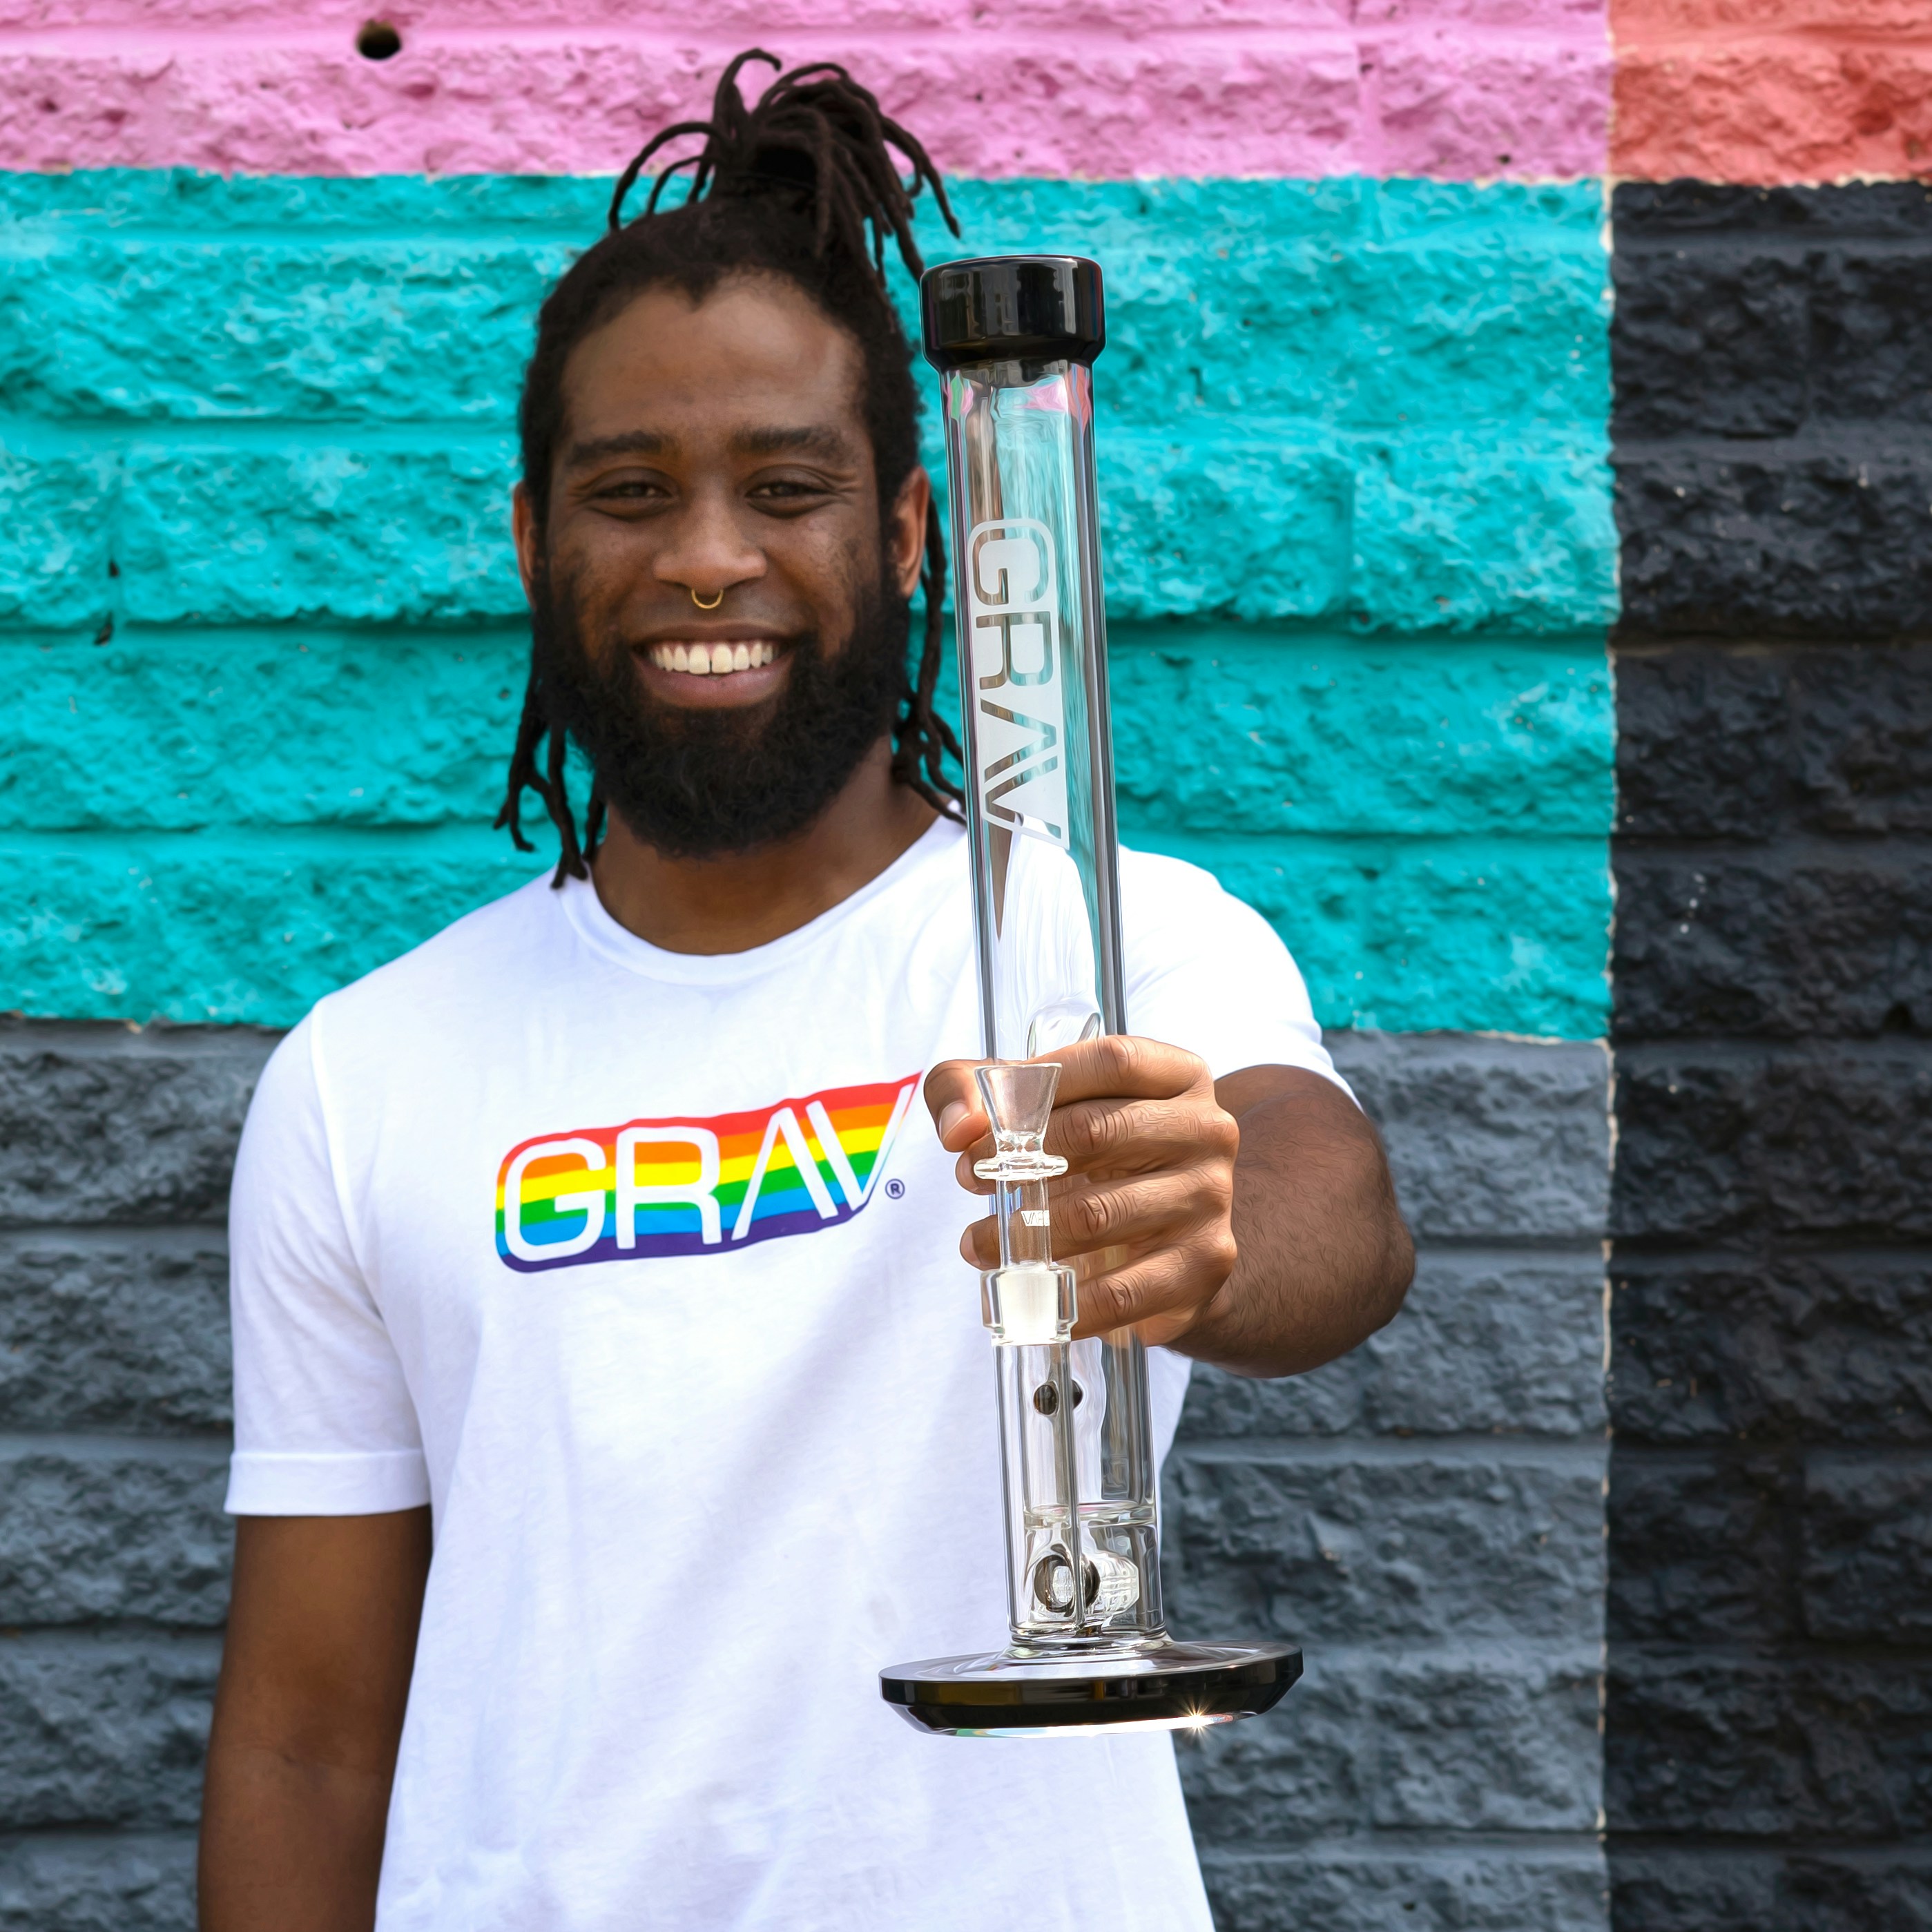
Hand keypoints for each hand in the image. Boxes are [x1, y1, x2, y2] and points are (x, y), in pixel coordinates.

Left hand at [924, 1035, 1239, 1346]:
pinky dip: (1065, 1301)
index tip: (982, 1125)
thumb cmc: (1095, 1154)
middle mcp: (1208, 1130)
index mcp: (1179, 1076)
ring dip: (1024, 1234)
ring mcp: (1211, 1198)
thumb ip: (975, 1087)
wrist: (1171, 1236)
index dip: (1038, 1087)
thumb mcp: (1039, 1105)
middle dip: (1019, 1159)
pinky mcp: (1204, 1263)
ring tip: (979, 1243)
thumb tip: (959, 1128)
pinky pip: (1121, 1290)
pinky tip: (1030, 1295)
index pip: (1112, 1061)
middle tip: (971, 1180)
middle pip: (1099, 1132)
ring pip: (1098, 1214)